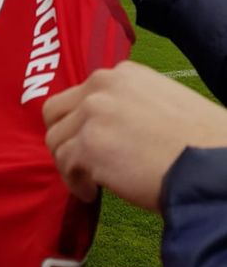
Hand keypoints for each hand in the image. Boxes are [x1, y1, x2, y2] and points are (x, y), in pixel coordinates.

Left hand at [43, 61, 226, 210]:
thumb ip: (130, 102)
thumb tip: (112, 125)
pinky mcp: (88, 145)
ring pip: (56, 140)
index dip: (82, 121)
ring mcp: (92, 114)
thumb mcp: (164, 100)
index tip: (94, 141)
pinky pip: (64, 166)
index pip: (81, 93)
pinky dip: (75, 183)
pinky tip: (92, 193)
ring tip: (89, 182)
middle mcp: (101, 86)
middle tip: (79, 160)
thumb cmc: (200, 141)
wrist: (211, 166)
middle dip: (64, 137)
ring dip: (69, 164)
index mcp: (122, 74)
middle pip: (55, 111)